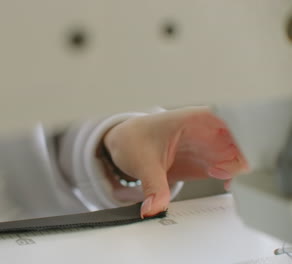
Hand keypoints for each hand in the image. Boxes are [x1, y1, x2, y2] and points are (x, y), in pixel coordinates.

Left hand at [102, 106, 247, 217]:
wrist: (125, 144)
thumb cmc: (134, 139)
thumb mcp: (142, 162)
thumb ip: (153, 186)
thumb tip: (154, 208)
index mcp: (194, 119)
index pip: (230, 119)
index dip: (240, 135)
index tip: (235, 153)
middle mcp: (207, 131)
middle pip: (241, 139)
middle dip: (243, 157)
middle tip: (226, 174)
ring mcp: (209, 147)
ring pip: (240, 155)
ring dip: (240, 170)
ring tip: (224, 181)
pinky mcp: (207, 162)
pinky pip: (231, 168)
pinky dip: (234, 177)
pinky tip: (227, 185)